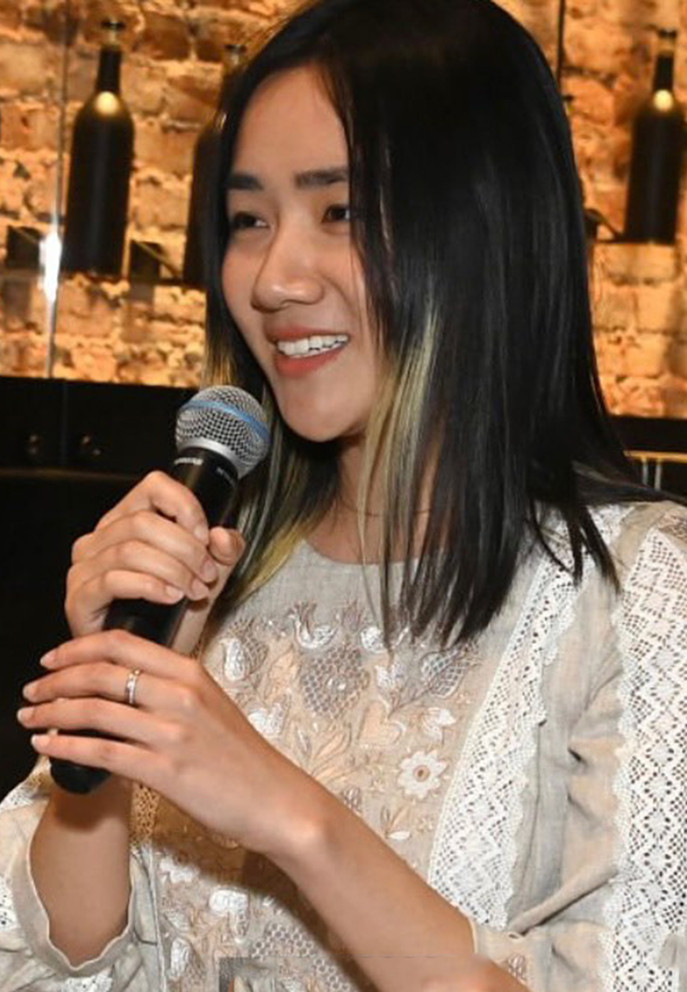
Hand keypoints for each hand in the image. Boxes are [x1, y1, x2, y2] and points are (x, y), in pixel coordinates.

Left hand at [19, 630, 314, 853]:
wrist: (275, 799)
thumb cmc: (241, 757)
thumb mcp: (211, 706)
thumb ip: (172, 690)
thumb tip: (123, 685)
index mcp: (191, 673)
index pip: (123, 643)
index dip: (78, 647)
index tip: (53, 658)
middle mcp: (181, 695)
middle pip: (102, 672)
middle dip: (56, 679)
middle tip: (32, 690)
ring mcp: (173, 732)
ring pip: (96, 710)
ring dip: (53, 712)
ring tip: (31, 717)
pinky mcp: (166, 770)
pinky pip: (104, 751)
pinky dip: (68, 746)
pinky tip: (48, 747)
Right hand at [65, 470, 244, 644]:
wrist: (152, 660)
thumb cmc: (174, 614)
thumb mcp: (212, 574)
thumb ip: (225, 550)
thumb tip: (222, 536)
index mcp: (127, 520)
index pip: (153, 487)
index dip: (184, 506)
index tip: (206, 535)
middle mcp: (100, 539)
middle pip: (142, 522)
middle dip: (185, 548)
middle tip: (207, 572)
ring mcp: (85, 568)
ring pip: (130, 550)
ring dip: (173, 570)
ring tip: (195, 589)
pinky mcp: (79, 599)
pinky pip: (113, 581)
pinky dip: (149, 587)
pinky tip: (171, 597)